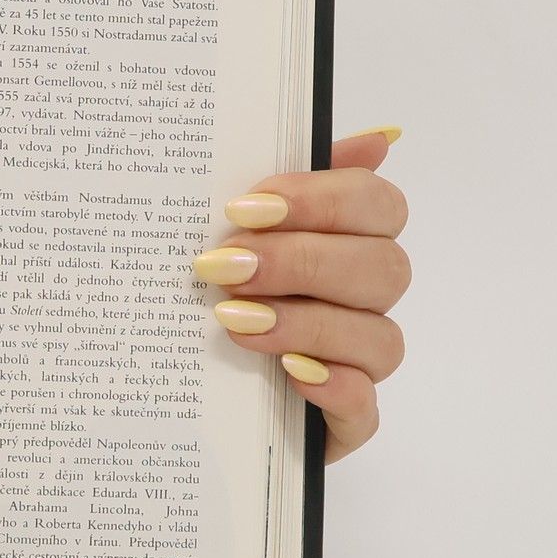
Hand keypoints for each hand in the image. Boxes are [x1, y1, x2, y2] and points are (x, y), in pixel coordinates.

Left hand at [193, 127, 409, 462]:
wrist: (174, 388)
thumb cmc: (210, 293)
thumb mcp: (231, 233)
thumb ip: (290, 185)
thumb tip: (378, 137)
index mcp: (349, 242)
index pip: (378, 205)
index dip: (321, 200)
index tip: (245, 208)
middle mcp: (365, 299)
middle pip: (383, 268)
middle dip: (302, 262)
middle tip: (226, 267)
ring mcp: (359, 363)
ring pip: (378, 337)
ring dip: (306, 323)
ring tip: (232, 320)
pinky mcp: (344, 420)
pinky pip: (365, 406)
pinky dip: (333, 386)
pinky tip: (289, 372)